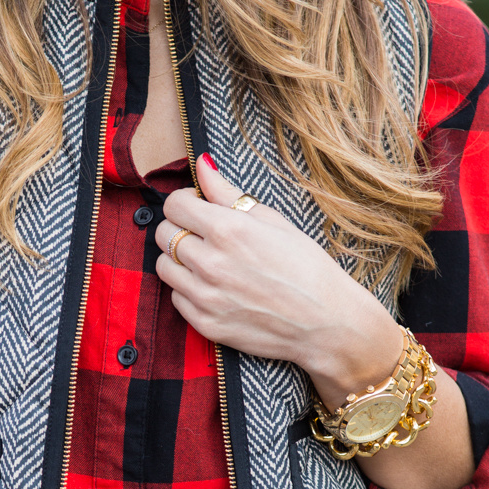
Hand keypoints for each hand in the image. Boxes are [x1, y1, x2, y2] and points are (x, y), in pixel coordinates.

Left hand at [154, 153, 403, 410]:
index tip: (196, 208)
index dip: (184, 203)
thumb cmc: (306, 267)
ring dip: (179, 260)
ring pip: (164, 267)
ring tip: (206, 261)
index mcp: (227, 229)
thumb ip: (228, 194)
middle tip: (201, 235)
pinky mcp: (206, 324)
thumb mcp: (272, 221)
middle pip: (163, 235)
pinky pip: (176, 299)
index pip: (173, 206)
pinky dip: (188, 290)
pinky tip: (213, 287)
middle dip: (178, 229)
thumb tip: (202, 165)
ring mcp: (206, 296)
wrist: (325, 322)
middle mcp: (210, 263)